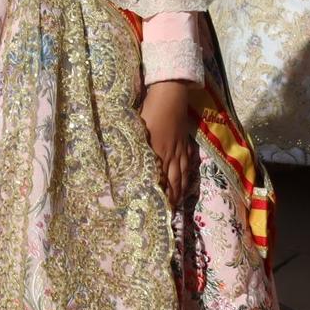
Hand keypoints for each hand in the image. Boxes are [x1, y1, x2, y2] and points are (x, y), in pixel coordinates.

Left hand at [138, 80, 193, 208]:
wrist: (169, 97)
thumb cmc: (149, 111)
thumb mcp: (137, 130)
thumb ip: (133, 148)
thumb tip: (122, 163)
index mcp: (156, 152)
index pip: (158, 179)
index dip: (157, 194)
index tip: (154, 208)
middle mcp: (170, 155)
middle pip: (172, 182)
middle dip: (170, 199)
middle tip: (167, 213)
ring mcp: (179, 150)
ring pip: (181, 176)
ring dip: (179, 191)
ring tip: (177, 203)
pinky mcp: (184, 144)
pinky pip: (187, 164)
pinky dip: (187, 176)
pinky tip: (186, 182)